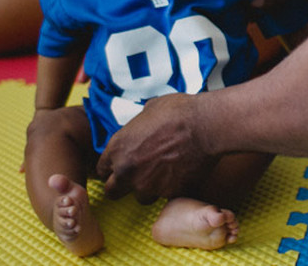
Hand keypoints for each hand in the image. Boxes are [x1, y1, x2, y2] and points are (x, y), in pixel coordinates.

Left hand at [97, 93, 217, 203]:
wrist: (205, 125)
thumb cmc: (178, 112)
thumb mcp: (149, 110)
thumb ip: (138, 126)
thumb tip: (142, 128)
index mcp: (118, 148)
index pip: (101, 169)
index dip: (112, 167)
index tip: (121, 165)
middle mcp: (128, 171)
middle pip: (112, 191)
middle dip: (121, 186)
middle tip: (136, 177)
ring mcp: (148, 185)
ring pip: (141, 197)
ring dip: (148, 189)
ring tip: (162, 175)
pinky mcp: (169, 193)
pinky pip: (166, 196)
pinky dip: (171, 188)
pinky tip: (180, 174)